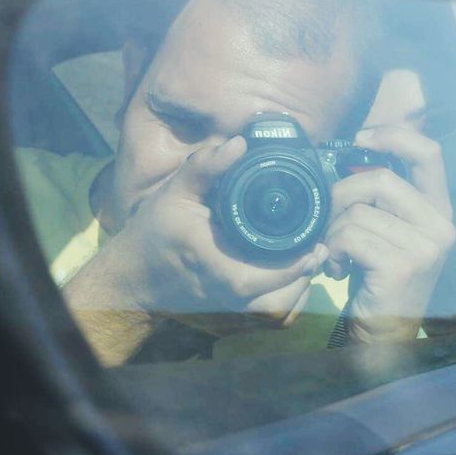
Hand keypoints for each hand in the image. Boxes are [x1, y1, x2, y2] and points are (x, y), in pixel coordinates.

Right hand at [64, 136, 325, 361]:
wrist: (133, 275)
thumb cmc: (153, 233)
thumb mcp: (176, 192)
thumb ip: (207, 166)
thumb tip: (240, 143)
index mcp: (222, 267)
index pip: (277, 274)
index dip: (304, 259)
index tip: (320, 240)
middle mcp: (232, 294)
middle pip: (289, 293)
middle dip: (309, 269)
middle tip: (322, 242)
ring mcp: (233, 307)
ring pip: (283, 306)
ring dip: (301, 282)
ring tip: (311, 253)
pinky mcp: (233, 311)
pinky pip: (271, 308)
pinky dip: (287, 291)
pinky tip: (292, 268)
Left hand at [323, 125, 454, 344]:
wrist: (383, 336)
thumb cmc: (378, 280)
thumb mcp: (388, 231)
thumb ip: (382, 198)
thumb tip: (351, 156)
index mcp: (440, 211)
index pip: (429, 153)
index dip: (394, 136)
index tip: (361, 139)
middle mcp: (441, 226)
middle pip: (380, 179)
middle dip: (341, 195)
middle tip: (329, 221)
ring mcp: (426, 246)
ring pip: (358, 212)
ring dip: (334, 233)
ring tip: (338, 255)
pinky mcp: (403, 265)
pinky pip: (351, 236)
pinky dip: (333, 250)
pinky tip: (337, 268)